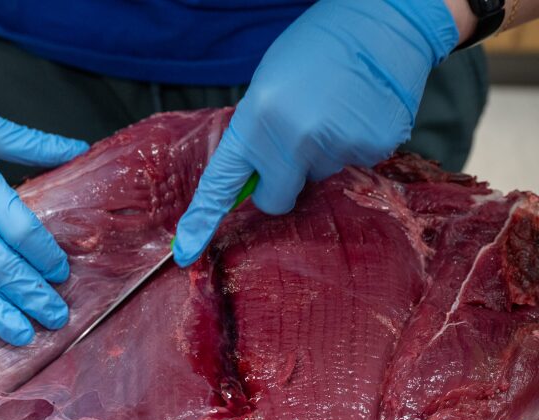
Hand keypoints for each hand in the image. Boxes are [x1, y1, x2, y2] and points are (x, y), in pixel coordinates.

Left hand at [173, 0, 458, 265]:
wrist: (381, 19)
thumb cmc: (315, 49)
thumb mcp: (266, 87)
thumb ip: (255, 135)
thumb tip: (252, 178)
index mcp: (257, 120)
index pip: (223, 181)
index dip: (202, 218)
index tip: (185, 250)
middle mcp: (294, 139)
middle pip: (276, 199)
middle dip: (281, 183)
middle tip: (295, 143)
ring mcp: (336, 147)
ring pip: (317, 181)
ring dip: (321, 158)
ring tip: (333, 111)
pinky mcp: (373, 149)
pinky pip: (352, 168)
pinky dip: (352, 149)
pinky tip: (356, 114)